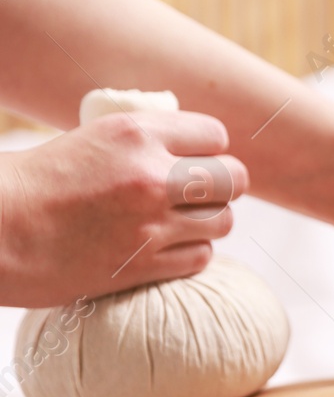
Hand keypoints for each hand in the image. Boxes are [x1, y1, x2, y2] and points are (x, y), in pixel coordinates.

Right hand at [0, 110, 245, 307]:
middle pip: (234, 178)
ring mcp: (151, 222)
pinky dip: (192, 253)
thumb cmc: (37, 183)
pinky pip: (202, 256)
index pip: (215, 135)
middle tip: (202, 194)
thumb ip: (142, 145)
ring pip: (224, 220)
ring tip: (183, 222)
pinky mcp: (145, 263)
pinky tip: (167, 248)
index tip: (197, 160)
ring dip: (209, 222)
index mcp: (134, 133)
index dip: (211, 150)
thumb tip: (191, 154)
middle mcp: (150, 174)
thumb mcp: (91, 142)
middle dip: (223, 186)